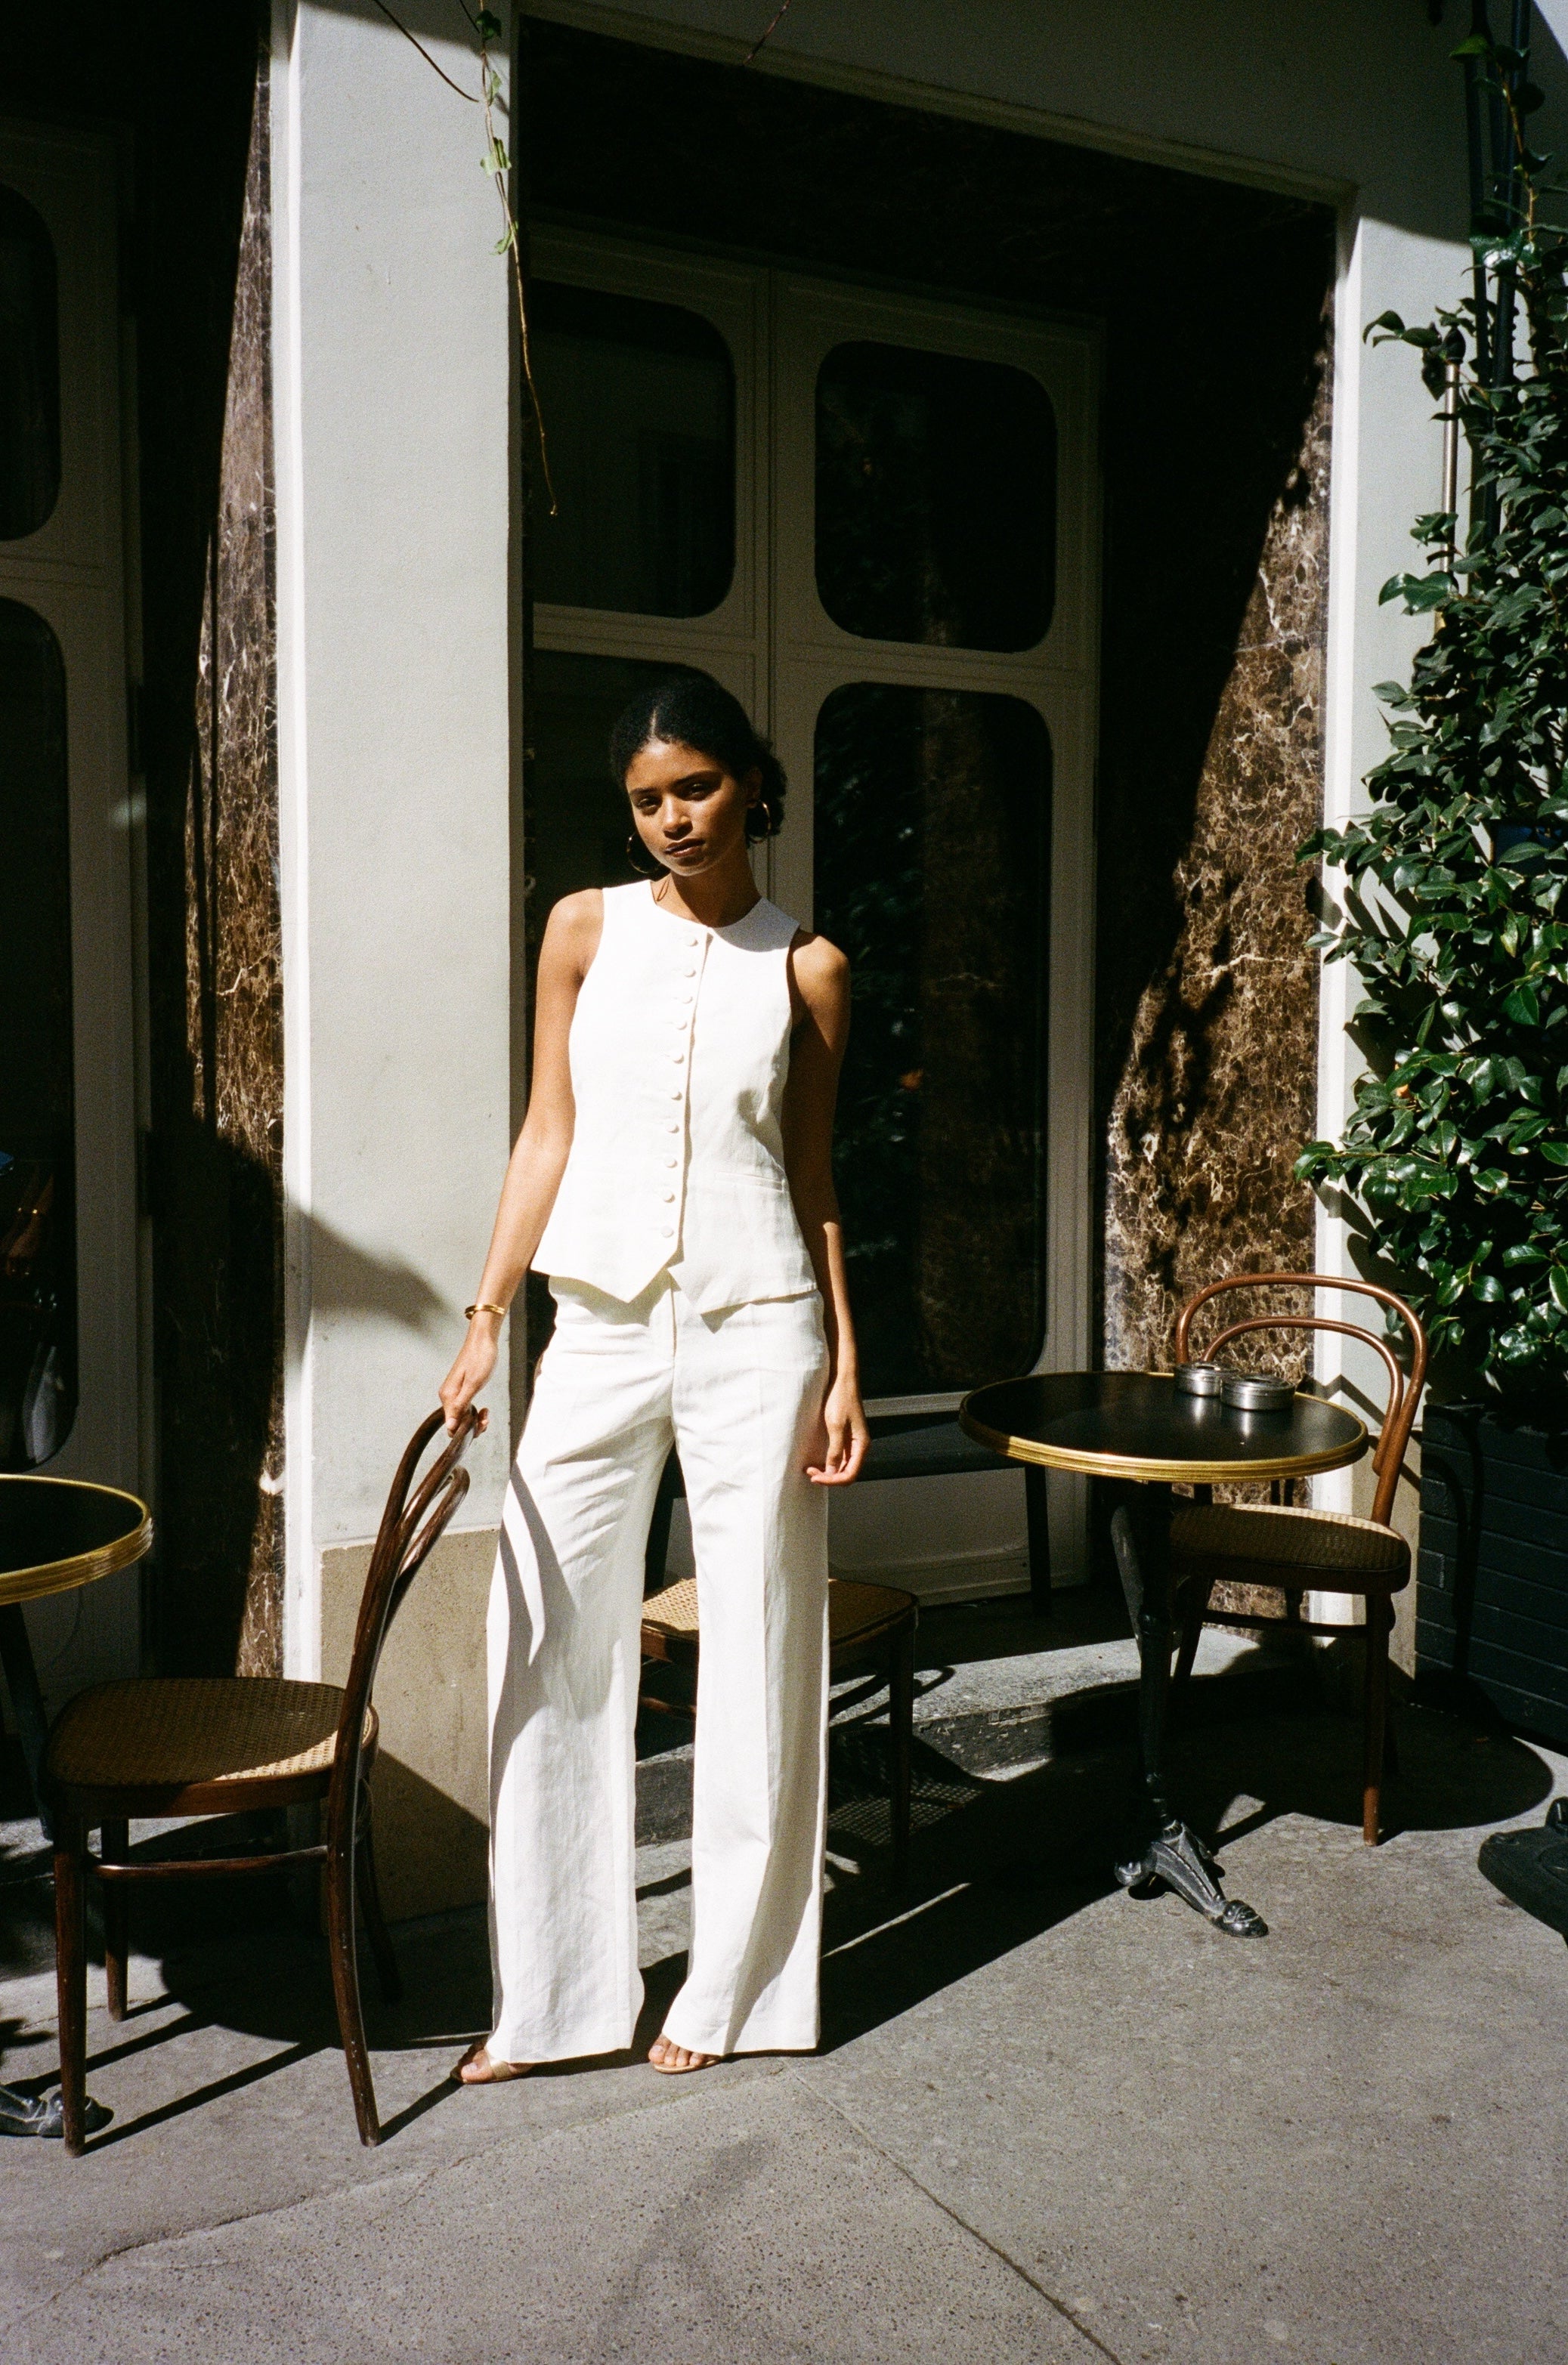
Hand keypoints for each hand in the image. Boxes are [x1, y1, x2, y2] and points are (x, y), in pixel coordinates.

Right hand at [439, 1315, 499, 1436]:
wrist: (483, 1339)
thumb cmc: (480, 1358)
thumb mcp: (473, 1384)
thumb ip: (460, 1406)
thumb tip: (450, 1426)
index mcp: (448, 1396)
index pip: (451, 1426)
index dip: (465, 1431)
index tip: (480, 1423)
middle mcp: (448, 1396)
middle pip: (456, 1424)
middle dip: (472, 1426)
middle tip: (486, 1417)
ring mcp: (454, 1393)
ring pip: (462, 1418)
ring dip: (475, 1420)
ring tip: (486, 1413)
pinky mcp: (462, 1390)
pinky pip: (466, 1409)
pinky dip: (475, 1412)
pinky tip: (484, 1409)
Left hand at [805, 1373, 867, 1484]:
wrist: (842, 1381)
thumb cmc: (841, 1399)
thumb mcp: (836, 1425)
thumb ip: (834, 1449)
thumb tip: (831, 1471)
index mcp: (861, 1445)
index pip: (850, 1474)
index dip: (833, 1481)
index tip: (815, 1477)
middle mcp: (859, 1447)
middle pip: (846, 1473)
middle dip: (829, 1477)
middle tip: (810, 1473)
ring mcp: (852, 1443)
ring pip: (841, 1467)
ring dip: (827, 1472)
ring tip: (811, 1469)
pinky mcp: (845, 1438)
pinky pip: (838, 1458)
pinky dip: (827, 1463)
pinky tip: (816, 1462)